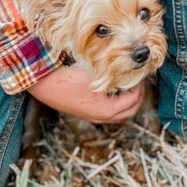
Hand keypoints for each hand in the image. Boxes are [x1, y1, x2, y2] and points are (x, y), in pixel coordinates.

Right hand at [28, 65, 144, 123]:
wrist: (46, 84)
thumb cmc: (71, 77)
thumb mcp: (97, 74)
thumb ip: (115, 75)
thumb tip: (131, 69)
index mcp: (108, 109)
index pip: (134, 99)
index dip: (140, 85)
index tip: (140, 73)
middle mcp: (102, 117)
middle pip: (129, 110)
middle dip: (137, 95)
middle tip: (138, 80)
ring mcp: (93, 116)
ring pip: (119, 112)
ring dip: (127, 99)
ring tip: (127, 82)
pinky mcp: (86, 112)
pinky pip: (108, 110)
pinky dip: (115, 101)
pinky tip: (112, 86)